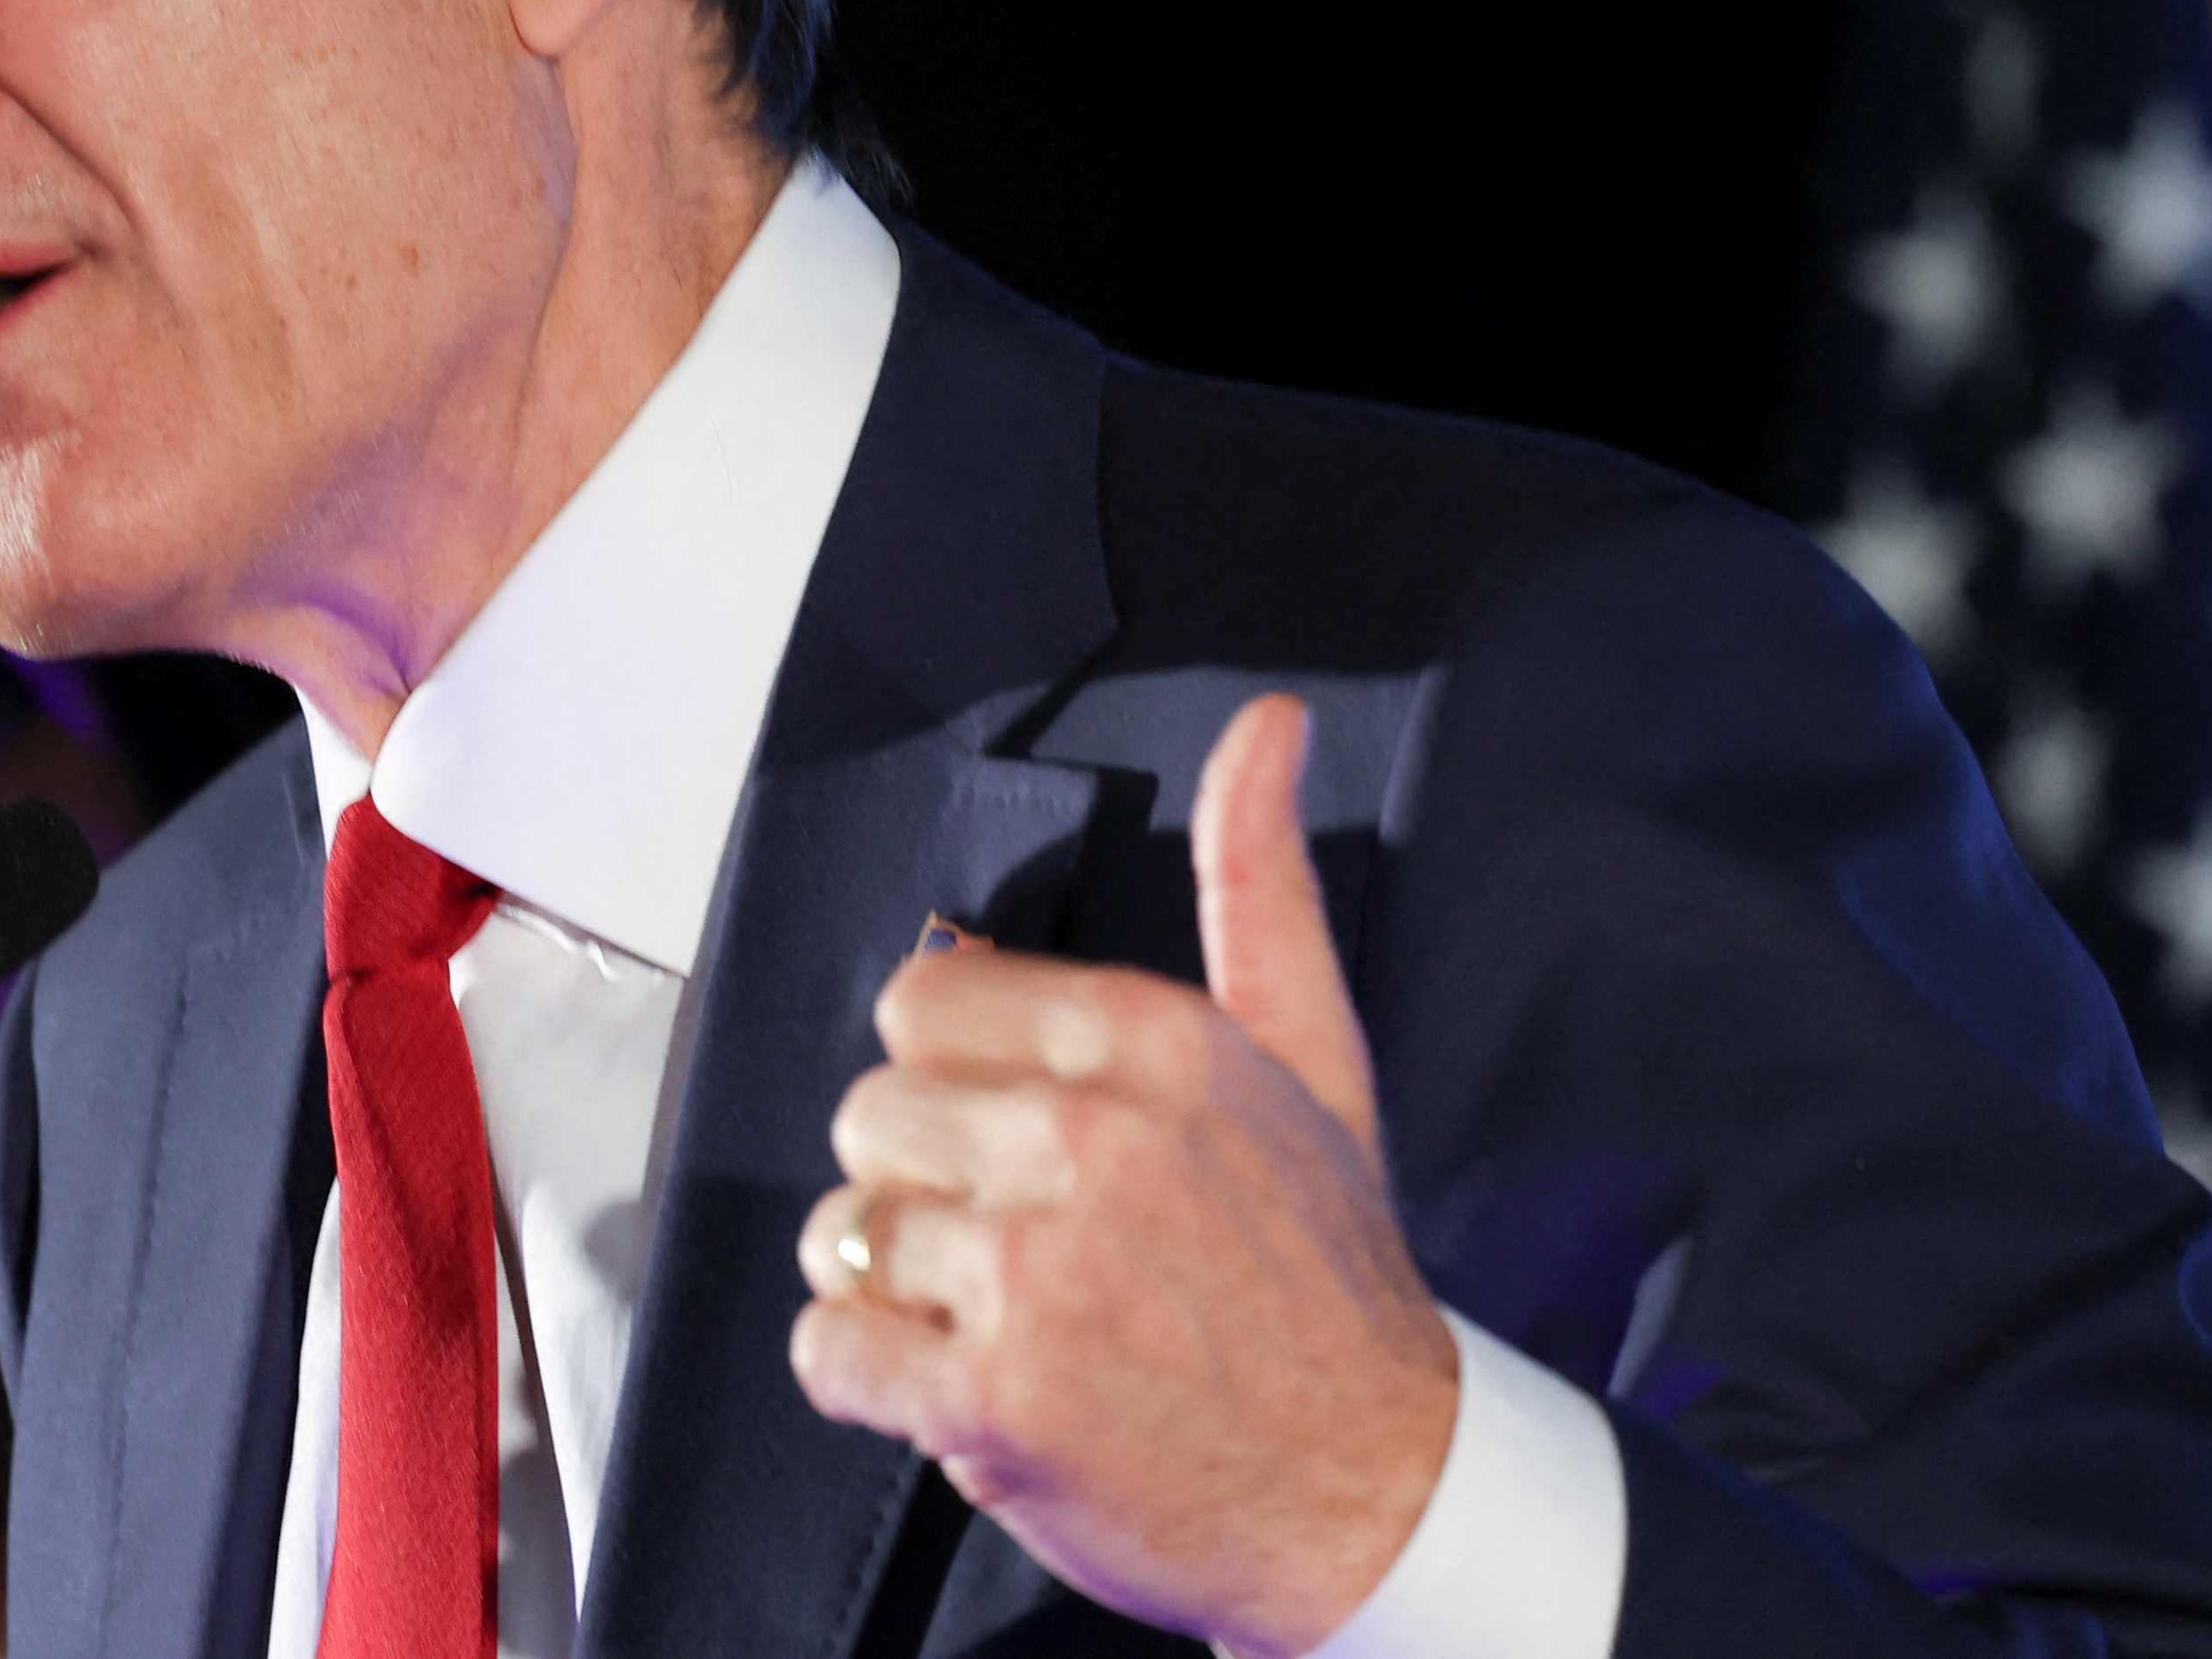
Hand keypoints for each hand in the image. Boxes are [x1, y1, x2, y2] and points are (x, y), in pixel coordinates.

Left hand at [789, 694, 1457, 1658]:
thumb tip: (1265, 722)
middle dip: (923, 1190)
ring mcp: (1034, 1273)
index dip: (954, 1082)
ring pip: (840, 1237)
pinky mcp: (991, 1399)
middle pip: (865, 1117)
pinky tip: (971, 1395)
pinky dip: (875, 1385)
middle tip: (1024, 1254)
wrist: (1383, 1490)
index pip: (920, 1001)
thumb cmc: (1329, 1276)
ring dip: (904, 1297)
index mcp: (1148, 1041)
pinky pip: (827, 1351)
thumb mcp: (1313, 1058)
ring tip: (1012, 1327)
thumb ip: (1258, 882)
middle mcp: (1087, 1140)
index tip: (1023, 1143)